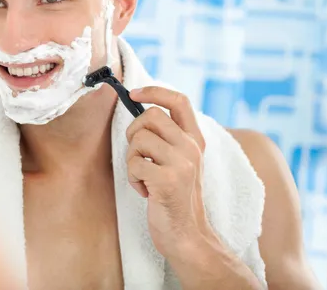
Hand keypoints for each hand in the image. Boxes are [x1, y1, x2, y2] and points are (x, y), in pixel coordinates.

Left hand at [126, 86, 214, 259]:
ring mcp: (183, 164)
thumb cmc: (174, 197)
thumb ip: (168, 137)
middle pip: (150, 116)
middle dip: (133, 133)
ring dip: (131, 159)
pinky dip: (132, 179)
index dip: (155, 91)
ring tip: (143, 177)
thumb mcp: (179, 161)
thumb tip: (141, 110)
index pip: (179, 101)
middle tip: (139, 156)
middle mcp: (192, 148)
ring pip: (139, 139)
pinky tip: (145, 192)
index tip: (134, 94)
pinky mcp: (169, 181)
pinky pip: (134, 164)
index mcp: (195, 140)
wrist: (187, 235)